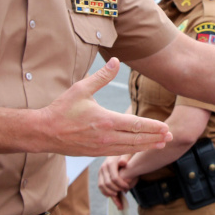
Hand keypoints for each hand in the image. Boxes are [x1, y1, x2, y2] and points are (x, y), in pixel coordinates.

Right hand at [38, 58, 170, 155]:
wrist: (44, 132)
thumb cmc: (62, 109)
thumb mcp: (81, 89)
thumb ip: (101, 76)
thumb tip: (116, 61)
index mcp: (105, 120)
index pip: (135, 124)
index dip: (152, 126)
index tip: (165, 127)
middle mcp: (106, 136)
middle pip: (137, 138)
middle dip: (155, 137)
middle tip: (170, 136)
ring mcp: (101, 147)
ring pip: (129, 148)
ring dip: (146, 146)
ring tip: (161, 144)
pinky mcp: (96, 153)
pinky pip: (119, 153)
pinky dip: (132, 151)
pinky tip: (138, 149)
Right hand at [98, 154, 136, 208]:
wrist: (117, 152)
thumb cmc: (125, 154)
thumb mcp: (127, 154)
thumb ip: (126, 158)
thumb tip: (122, 163)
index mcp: (110, 163)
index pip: (114, 178)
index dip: (121, 184)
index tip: (128, 187)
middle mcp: (103, 167)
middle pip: (108, 183)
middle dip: (117, 189)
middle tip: (125, 191)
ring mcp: (100, 172)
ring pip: (102, 186)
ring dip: (110, 192)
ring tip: (118, 195)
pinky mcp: (100, 175)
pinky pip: (100, 186)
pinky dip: (105, 192)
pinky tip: (111, 195)